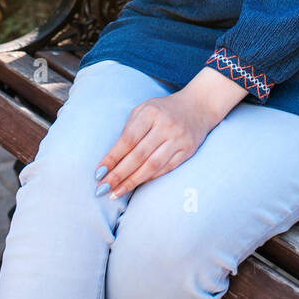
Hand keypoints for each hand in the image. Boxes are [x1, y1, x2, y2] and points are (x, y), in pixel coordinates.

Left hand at [94, 89, 218, 199]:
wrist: (199, 105)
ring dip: (132, 182)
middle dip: (118, 174)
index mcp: (150, 113)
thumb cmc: (164, 109)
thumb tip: (112, 159)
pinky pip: (165, 169)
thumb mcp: (144, 109)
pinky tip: (136, 186)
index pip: (128, 139)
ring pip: (152, 166)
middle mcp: (165, 126)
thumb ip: (129, 129)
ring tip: (116, 193)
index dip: (112, 158)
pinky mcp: (187, 151)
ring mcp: (178, 139)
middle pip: (138, 156)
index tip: (98, 173)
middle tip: (102, 188)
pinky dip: (149, 178)